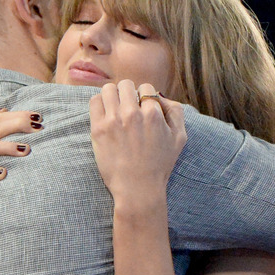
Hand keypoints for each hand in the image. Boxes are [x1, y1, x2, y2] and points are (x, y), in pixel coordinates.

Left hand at [89, 80, 186, 207]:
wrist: (137, 189)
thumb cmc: (159, 165)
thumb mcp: (180, 138)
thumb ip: (175, 111)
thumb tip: (160, 96)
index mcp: (153, 114)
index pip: (146, 88)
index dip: (144, 97)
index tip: (142, 109)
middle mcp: (133, 114)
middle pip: (126, 85)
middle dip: (128, 93)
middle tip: (128, 108)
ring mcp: (113, 121)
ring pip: (108, 89)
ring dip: (112, 96)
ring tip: (115, 108)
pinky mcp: (98, 129)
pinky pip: (94, 101)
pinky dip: (99, 103)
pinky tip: (105, 114)